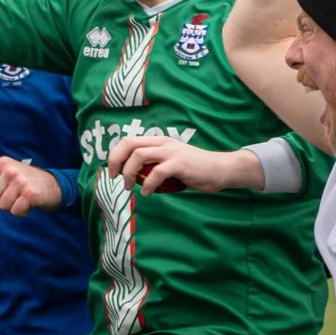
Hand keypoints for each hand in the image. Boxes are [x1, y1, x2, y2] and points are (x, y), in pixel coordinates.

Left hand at [0, 157, 62, 215]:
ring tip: (23, 198)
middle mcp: (10, 170)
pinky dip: (22, 212)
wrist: (55, 186)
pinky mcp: (30, 194)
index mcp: (2, 163)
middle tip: (17, 194)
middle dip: (4, 201)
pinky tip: (29, 204)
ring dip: (13, 207)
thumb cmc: (26, 182)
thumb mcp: (5, 178)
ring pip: (3, 206)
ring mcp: (20, 181)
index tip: (5, 189)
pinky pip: (15, 211)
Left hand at [105, 135, 251, 193]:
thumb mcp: (172, 163)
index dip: (116, 154)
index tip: (113, 170)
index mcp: (158, 141)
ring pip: (139, 155)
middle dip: (115, 160)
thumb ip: (155, 166)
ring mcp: (171, 152)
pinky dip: (148, 184)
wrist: (222, 169)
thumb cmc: (195, 169)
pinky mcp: (180, 164)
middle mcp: (162, 143)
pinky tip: (148, 194)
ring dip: (129, 172)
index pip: (128, 140)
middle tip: (114, 177)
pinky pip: (157, 172)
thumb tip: (136, 178)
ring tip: (128, 187)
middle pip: (129, 144)